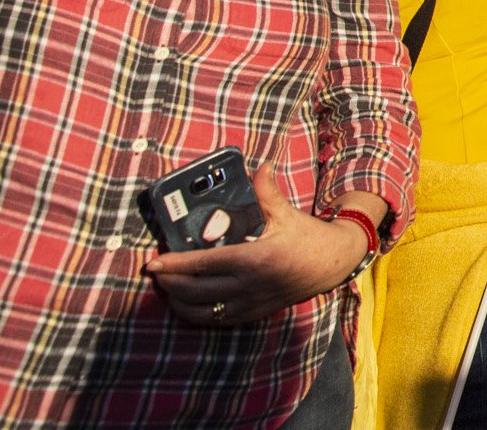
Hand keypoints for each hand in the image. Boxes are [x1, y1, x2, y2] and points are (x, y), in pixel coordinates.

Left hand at [141, 174, 364, 326]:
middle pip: (194, 291)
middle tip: (157, 272)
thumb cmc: (308, 238)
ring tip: (168, 287)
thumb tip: (259, 166)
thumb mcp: (287, 214)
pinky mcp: (252, 314)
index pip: (203, 264)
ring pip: (201, 312)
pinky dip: (196, 313)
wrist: (333, 264)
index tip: (153, 263)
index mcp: (254, 259)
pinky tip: (189, 302)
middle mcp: (249, 286)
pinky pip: (215, 320)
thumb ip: (267, 192)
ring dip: (178, 302)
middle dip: (169, 282)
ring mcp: (249, 304)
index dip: (174, 264)